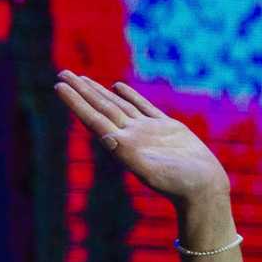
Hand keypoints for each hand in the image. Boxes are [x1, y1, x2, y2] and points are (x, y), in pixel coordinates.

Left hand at [55, 70, 229, 207]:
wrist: (202, 188)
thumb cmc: (178, 183)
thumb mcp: (151, 170)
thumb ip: (129, 155)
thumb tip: (107, 139)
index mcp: (122, 145)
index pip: (93, 118)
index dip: (75, 102)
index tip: (59, 86)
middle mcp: (130, 136)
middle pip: (101, 107)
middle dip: (81, 90)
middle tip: (62, 73)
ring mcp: (147, 131)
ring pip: (118, 104)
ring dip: (98, 92)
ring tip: (82, 79)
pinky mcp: (166, 128)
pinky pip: (142, 106)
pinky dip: (128, 95)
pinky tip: (116, 87)